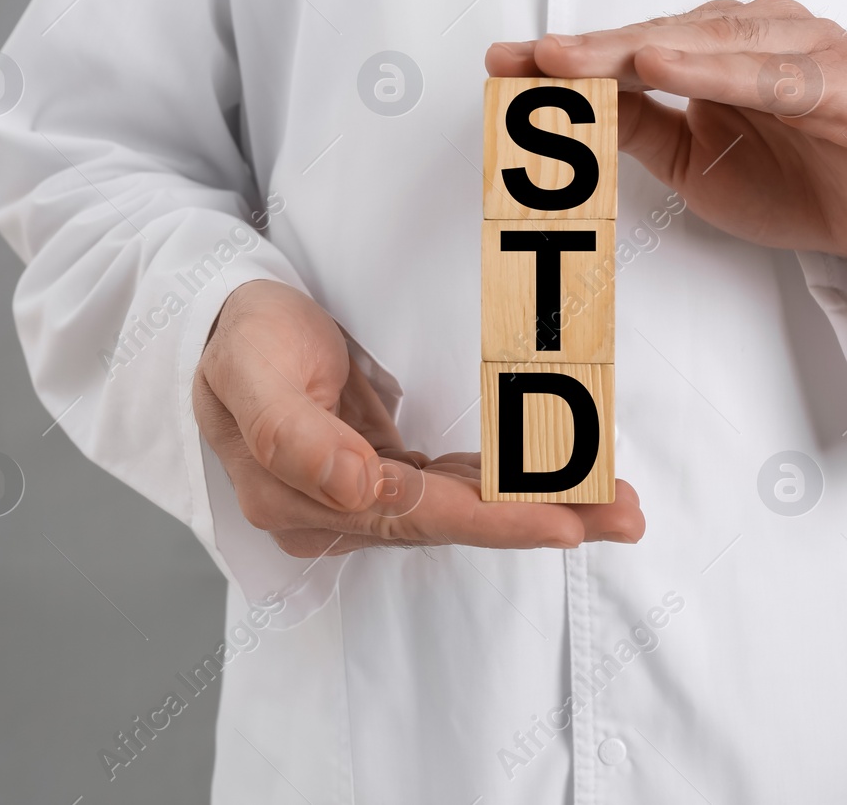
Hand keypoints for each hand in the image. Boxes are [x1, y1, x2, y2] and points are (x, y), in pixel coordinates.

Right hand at [193, 280, 645, 556]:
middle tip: (625, 515)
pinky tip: (558, 483)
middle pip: (453, 521)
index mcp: (299, 499)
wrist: (220, 324)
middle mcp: (334, 512)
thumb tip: (354, 487)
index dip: (494, 521)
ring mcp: (358, 497)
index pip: (416, 515)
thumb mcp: (251, 372)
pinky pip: (455, 485)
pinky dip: (507, 484)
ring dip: (539, 506)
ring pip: (463, 507)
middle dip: (542, 520)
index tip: (564, 522)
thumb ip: (292, 436)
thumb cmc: (238, 340)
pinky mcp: (380, 476)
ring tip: (614, 503)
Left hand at [486, 0, 846, 282]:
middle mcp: (761, 37)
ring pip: (711, 42)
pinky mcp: (842, 85)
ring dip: (639, 49)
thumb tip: (572, 108)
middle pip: (663, 34)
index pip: (634, 46)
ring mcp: (805, 52)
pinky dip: (718, 70)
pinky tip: (669, 68)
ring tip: (577, 59)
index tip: (506, 64)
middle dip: (590, 48)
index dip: (571, 55)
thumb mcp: (697, 165)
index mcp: (723, 51)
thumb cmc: (807, 183)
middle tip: (530, 58)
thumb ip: (643, 130)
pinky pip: (772, 75)